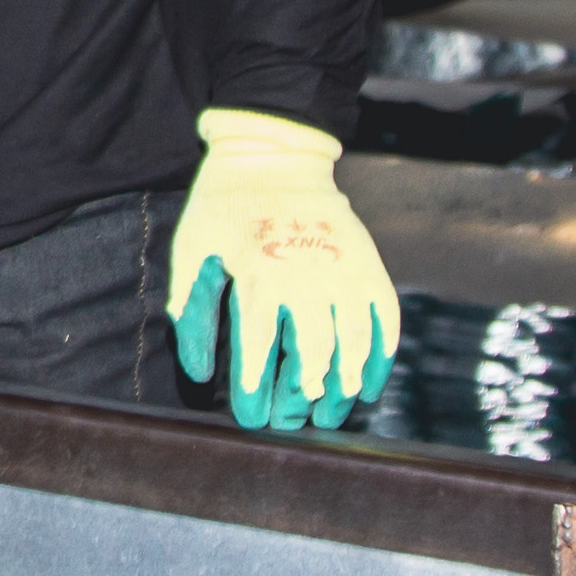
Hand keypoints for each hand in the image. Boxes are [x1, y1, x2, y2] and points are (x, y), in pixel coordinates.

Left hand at [167, 108, 398, 430]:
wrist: (273, 156)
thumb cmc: (223, 209)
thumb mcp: (192, 252)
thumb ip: (192, 313)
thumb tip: (198, 374)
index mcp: (258, 276)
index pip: (257, 350)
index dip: (253, 390)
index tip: (250, 417)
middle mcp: (306, 278)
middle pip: (310, 356)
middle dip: (299, 397)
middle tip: (289, 420)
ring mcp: (342, 271)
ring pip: (352, 344)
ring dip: (342, 386)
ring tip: (330, 413)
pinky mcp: (366, 264)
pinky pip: (384, 319)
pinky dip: (380, 356)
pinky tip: (368, 384)